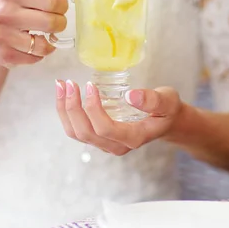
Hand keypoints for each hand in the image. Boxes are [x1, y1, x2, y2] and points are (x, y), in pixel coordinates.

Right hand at [0, 0, 71, 66]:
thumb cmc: (15, 10)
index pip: (53, 0)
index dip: (63, 5)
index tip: (59, 8)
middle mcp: (4, 13)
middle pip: (52, 23)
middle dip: (60, 24)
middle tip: (55, 24)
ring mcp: (1, 35)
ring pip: (44, 45)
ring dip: (50, 43)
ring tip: (42, 36)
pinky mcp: (4, 55)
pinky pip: (36, 58)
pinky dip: (39, 54)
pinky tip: (31, 47)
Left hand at [55, 80, 183, 154]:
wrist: (166, 121)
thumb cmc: (166, 110)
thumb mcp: (167, 101)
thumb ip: (152, 100)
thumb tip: (131, 95)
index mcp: (132, 138)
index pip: (105, 128)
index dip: (93, 108)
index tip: (91, 86)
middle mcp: (116, 145)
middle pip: (85, 132)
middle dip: (72, 107)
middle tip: (69, 83)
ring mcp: (106, 144)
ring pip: (76, 133)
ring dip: (64, 110)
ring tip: (61, 86)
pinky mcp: (98, 138)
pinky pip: (76, 130)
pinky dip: (66, 113)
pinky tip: (64, 94)